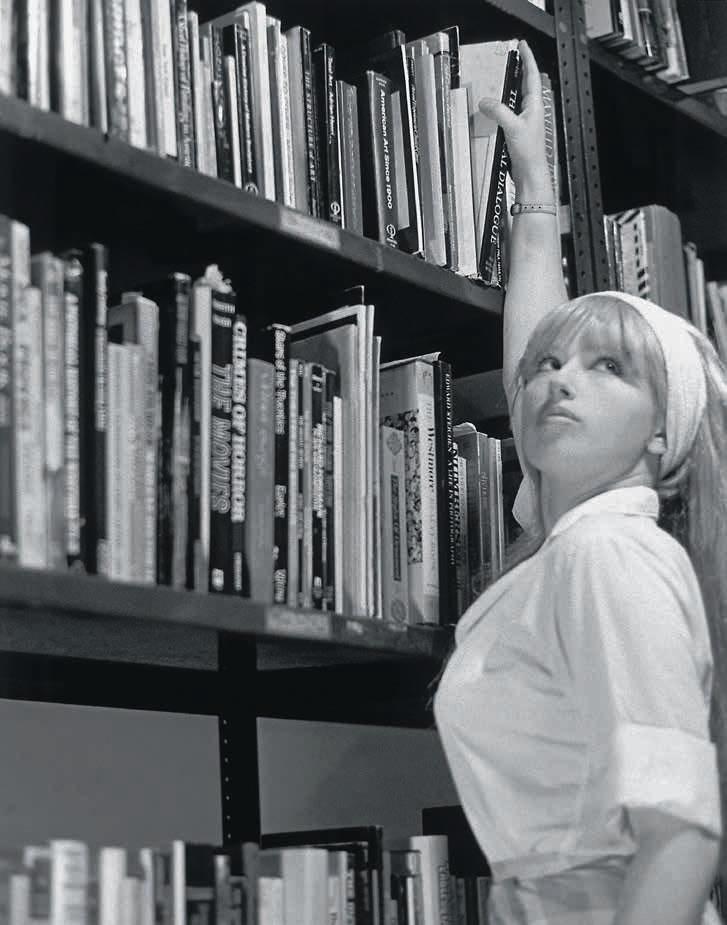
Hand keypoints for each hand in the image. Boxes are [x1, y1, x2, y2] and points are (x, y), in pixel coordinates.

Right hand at [478, 40, 550, 198]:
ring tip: (501, 78)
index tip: (523, 46)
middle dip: (519, 70)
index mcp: (535, 105)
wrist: (530, 174)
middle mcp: (532, 111)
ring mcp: (525, 121)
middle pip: (525, 84)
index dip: (528, 59)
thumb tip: (485, 102)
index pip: (532, 75)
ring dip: (509, 88)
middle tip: (512, 58)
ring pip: (516, 98)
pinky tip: (494, 108)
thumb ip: (499, 112)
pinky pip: (509, 112)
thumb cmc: (530, 153)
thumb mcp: (513, 128)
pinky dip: (502, 106)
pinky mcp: (518, 131)